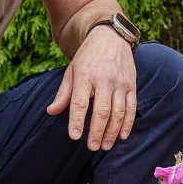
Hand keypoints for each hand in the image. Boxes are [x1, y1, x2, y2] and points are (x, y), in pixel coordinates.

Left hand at [47, 27, 135, 150]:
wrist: (111, 37)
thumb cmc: (88, 57)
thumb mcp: (72, 70)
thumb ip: (63, 93)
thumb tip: (51, 111)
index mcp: (85, 76)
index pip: (80, 102)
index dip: (77, 120)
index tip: (74, 136)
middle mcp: (104, 79)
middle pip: (102, 110)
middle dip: (97, 131)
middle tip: (92, 147)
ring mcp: (120, 83)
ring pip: (118, 112)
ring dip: (112, 132)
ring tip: (105, 146)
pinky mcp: (132, 85)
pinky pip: (132, 108)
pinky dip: (128, 124)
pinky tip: (122, 136)